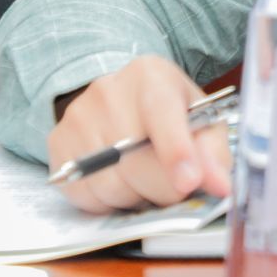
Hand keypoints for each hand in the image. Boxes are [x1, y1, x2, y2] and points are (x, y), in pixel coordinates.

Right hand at [46, 55, 231, 212]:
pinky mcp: (57, 143)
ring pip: (110, 184)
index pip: (161, 114)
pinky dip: (109, 201)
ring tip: (147, 178)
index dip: (176, 152)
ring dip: (136, 196)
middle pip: (135, 160)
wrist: (120, 100)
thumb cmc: (171, 113)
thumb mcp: (201, 122)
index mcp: (150, 75)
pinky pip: (85, 194)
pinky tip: (122, 180)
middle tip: (178, 189)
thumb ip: (213, 153)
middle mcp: (107, 91)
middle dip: (163, 188)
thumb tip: (219, 185)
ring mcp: (77, 117)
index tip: (189, 183)